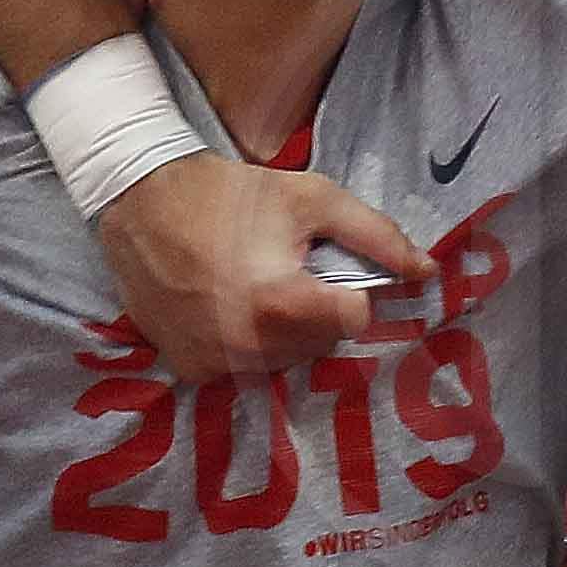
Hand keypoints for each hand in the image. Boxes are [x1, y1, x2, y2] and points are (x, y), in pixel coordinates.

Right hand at [90, 147, 430, 382]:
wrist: (139, 200)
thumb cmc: (230, 194)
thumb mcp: (311, 198)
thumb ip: (376, 235)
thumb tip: (428, 271)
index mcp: (282, 304)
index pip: (354, 321)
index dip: (349, 292)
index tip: (326, 270)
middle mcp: (248, 347)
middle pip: (321, 344)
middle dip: (317, 311)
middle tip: (286, 270)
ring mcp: (217, 365)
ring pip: (285, 361)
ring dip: (285, 331)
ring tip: (255, 285)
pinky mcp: (192, 372)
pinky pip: (245, 368)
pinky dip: (247, 343)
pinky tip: (227, 305)